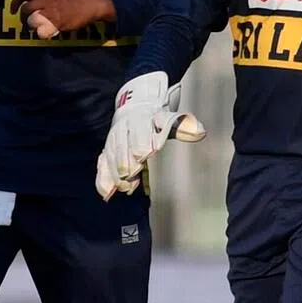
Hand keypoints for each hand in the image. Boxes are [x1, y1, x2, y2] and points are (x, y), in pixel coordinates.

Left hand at [10, 0, 113, 38]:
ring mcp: (52, 10)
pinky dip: (41, 34)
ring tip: (37, 27)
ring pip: (32, 20)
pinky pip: (42, 31)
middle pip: (26, 9)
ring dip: (32, 26)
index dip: (14, 3)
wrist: (91, 3)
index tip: (12, 10)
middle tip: (26, 22)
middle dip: (23, 18)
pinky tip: (46, 32)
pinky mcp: (57, 22)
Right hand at [95, 71, 206, 200]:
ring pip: (110, 155)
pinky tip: (106, 192)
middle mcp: (123, 128)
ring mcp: (112, 140)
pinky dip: (103, 179)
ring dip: (115, 172)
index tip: (145, 153)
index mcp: (140, 119)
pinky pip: (102, 164)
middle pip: (121, 144)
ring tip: (124, 186)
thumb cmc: (156, 120)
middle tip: (132, 173)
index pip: (139, 130)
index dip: (141, 141)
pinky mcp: (106, 151)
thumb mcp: (170, 119)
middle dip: (126, 159)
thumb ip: (184, 126)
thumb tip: (199, 131)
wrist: (135, 110)